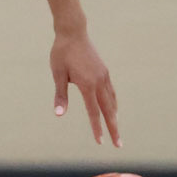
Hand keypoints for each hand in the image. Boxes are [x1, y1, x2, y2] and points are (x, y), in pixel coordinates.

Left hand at [52, 29, 119, 147]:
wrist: (73, 32)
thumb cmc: (62, 53)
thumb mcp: (58, 74)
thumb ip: (60, 95)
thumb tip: (59, 114)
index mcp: (87, 84)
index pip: (94, 112)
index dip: (97, 128)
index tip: (101, 142)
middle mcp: (99, 81)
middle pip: (108, 111)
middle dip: (113, 128)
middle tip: (118, 145)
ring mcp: (104, 76)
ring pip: (112, 101)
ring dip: (115, 117)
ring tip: (116, 130)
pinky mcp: (104, 71)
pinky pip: (111, 92)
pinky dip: (113, 103)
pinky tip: (113, 109)